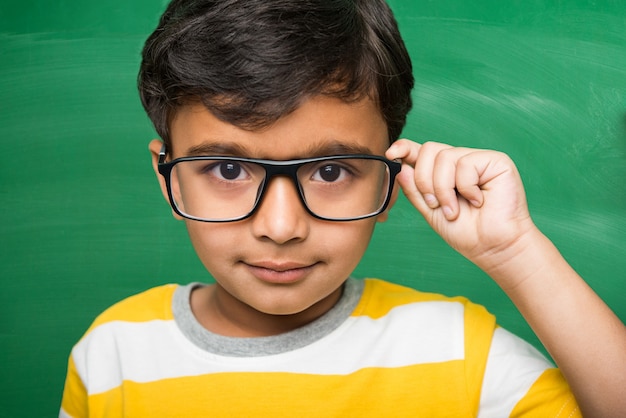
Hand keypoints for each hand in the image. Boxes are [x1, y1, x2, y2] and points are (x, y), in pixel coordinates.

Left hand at [386, 140, 535, 272]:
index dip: (405, 148)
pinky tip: (478, 201)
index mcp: (443, 172)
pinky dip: (466, 188)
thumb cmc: (466, 232)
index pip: (421, 151)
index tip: (391, 154)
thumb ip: (416, 190)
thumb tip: (401, 167)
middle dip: (425, 180)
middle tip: (435, 205)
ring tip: (454, 209)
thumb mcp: (431, 211)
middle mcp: (460, 161)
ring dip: (444, 190)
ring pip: (445, 157)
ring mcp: (478, 159)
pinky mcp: (496, 161)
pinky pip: (466, 164)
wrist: (493, 247)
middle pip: (429, 150)